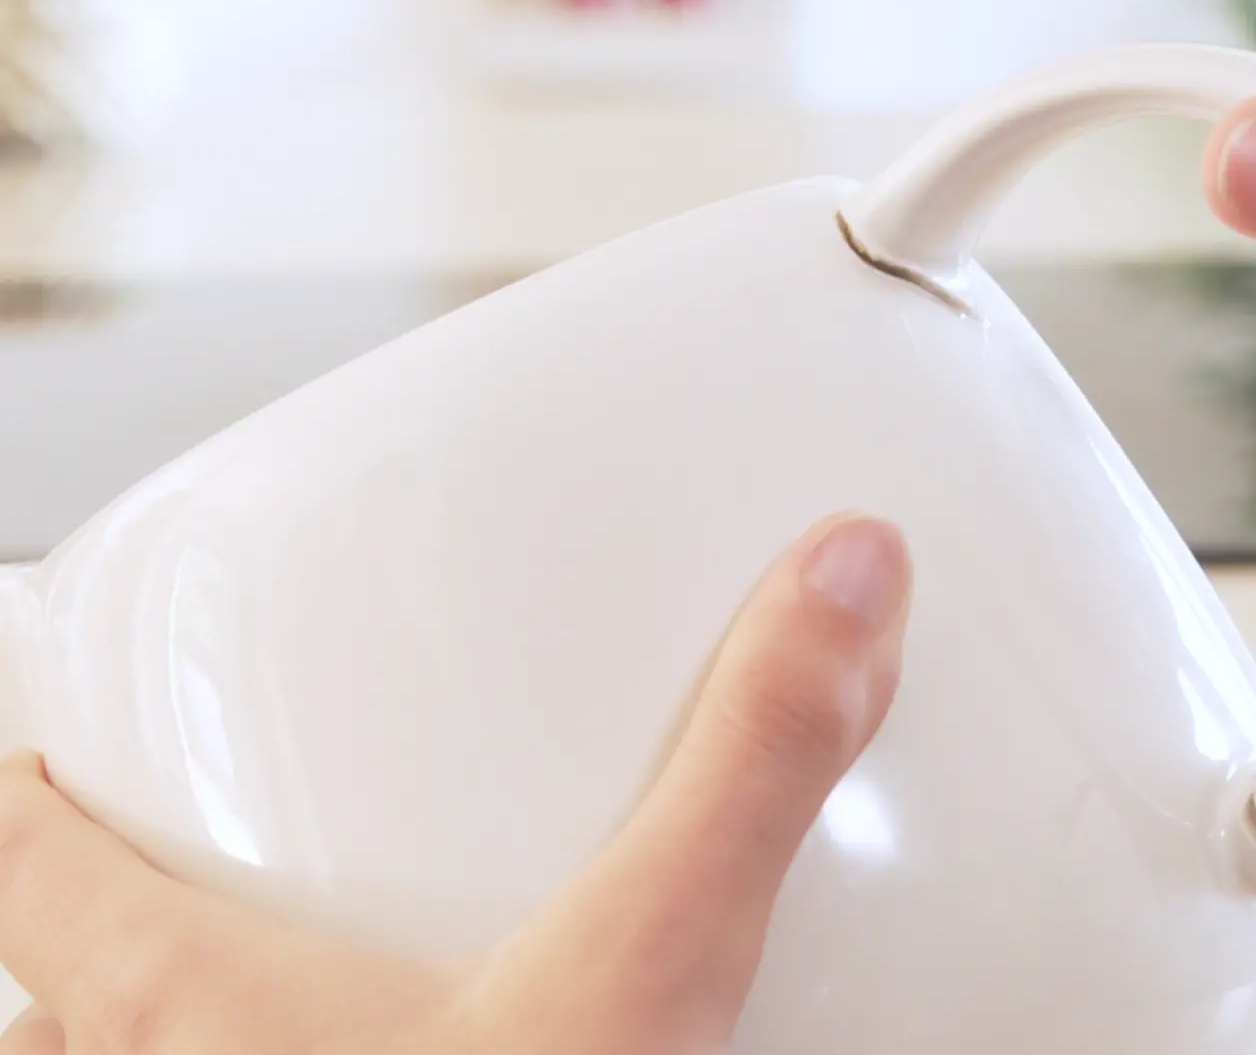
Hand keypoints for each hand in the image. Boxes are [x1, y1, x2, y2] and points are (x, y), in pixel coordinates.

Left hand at [0, 513, 911, 1054]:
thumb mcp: (640, 990)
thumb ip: (743, 775)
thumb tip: (839, 581)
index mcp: (189, 1004)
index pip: (23, 856)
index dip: (30, 793)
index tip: (66, 748)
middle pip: (51, 1001)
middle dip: (111, 940)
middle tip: (224, 889)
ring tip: (303, 1025)